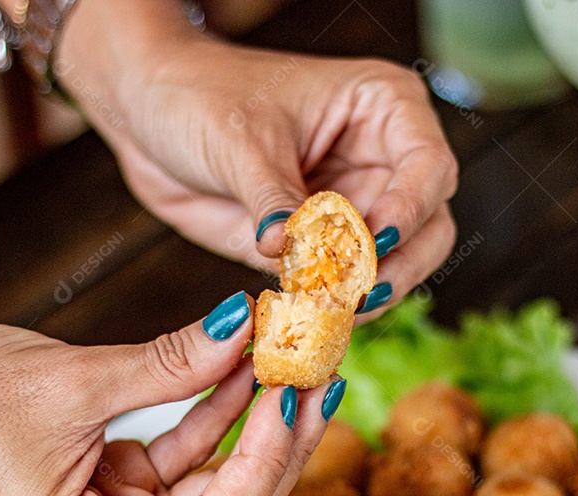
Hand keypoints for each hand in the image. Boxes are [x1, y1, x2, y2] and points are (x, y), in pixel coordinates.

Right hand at [0, 294, 337, 495]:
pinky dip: (215, 417)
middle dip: (278, 442)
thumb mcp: (75, 381)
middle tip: (320, 375)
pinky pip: (183, 461)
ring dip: (254, 423)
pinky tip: (247, 368)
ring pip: (214, 486)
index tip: (297, 391)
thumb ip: (171, 363)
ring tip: (294, 363)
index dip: (267, 458)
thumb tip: (247, 327)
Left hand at [56, 0, 458, 316]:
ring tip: (324, 310)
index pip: (428, 166)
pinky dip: (330, 308)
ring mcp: (356, 208)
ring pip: (396, 266)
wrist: (147, 113)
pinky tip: (304, 319)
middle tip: (355, 293)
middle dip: (397, 265)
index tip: (372, 241)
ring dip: (366, 294)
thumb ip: (274, 200)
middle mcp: (383, 161)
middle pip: (429, 227)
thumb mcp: (240, 142)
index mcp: (383, 109)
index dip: (409, 209)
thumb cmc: (199, 95)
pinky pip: (342, 287)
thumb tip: (293, 253)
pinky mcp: (323, 247)